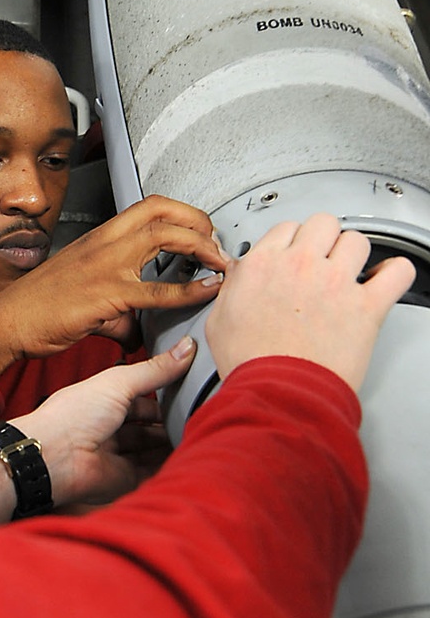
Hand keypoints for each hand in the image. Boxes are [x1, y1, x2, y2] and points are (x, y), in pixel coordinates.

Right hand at [0, 195, 228, 378]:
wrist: (8, 320)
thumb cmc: (39, 306)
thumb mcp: (83, 293)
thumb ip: (117, 307)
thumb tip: (136, 328)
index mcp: (100, 236)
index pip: (150, 206)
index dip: (183, 213)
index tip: (202, 231)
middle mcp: (105, 242)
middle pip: (163, 211)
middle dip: (200, 222)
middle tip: (218, 244)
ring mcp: (106, 265)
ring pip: (165, 236)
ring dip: (201, 245)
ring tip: (219, 262)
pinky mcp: (108, 294)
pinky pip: (159, 289)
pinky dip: (191, 289)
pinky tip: (208, 291)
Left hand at [0, 338, 194, 521]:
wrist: (54, 456)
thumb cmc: (74, 414)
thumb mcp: (119, 382)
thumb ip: (156, 369)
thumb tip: (188, 347)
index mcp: (106, 398)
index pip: (143, 394)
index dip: (166, 390)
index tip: (195, 386)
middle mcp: (111, 426)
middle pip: (149, 424)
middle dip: (172, 420)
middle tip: (204, 414)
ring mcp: (118, 453)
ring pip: (153, 448)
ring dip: (173, 443)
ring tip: (202, 434)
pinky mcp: (123, 479)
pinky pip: (152, 472)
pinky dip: (169, 466)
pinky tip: (190, 456)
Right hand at [206, 214, 414, 392]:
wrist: (277, 393)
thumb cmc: (251, 364)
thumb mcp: (219, 319)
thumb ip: (233, 289)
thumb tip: (240, 278)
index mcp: (264, 264)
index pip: (287, 228)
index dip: (293, 242)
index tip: (295, 255)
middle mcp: (301, 265)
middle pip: (323, 223)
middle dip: (323, 240)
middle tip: (323, 260)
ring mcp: (336, 282)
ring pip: (357, 240)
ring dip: (354, 254)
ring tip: (351, 272)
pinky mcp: (367, 306)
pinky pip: (397, 272)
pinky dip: (396, 273)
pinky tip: (385, 281)